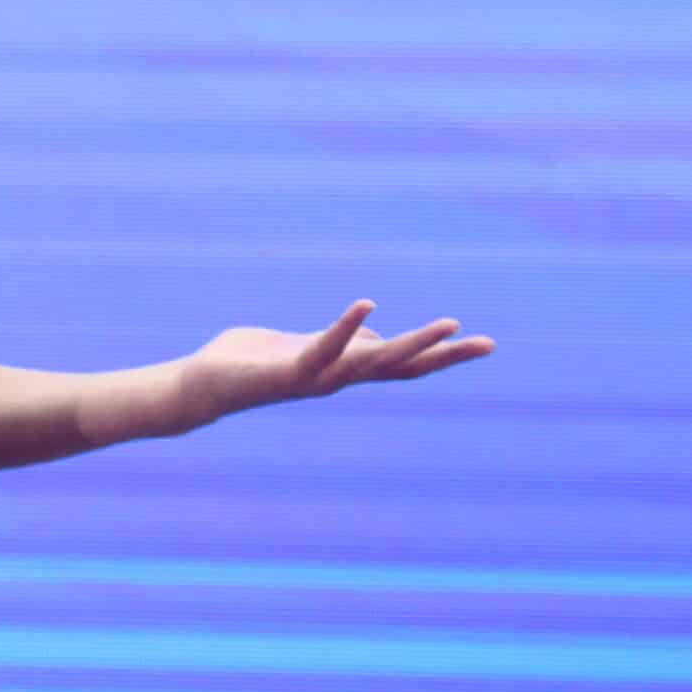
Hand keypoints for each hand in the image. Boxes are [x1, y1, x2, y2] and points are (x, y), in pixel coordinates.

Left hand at [169, 300, 493, 434]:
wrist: (201, 387)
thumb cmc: (249, 363)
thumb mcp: (302, 346)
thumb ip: (338, 343)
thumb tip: (374, 340)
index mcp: (343, 369)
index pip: (402, 363)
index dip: (441, 354)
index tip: (482, 342)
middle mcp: (337, 378)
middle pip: (402, 367)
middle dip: (446, 356)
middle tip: (489, 343)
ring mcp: (316, 378)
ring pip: (373, 363)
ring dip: (412, 344)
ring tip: (448, 324)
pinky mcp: (288, 372)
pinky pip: (324, 348)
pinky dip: (346, 328)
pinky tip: (369, 304)